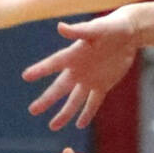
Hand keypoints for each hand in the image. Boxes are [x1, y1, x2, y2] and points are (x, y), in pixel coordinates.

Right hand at [22, 15, 137, 130]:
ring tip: (53, 126)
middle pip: (60, 88)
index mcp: (73, 55)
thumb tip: (60, 27)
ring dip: (65, 113)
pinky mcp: (103, 85)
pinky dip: (87, 113)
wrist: (128, 33)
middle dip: (47, 99)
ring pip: (74, 100)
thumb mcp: (97, 28)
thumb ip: (79, 30)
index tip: (26, 76)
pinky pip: (93, 102)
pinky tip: (79, 124)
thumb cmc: (111, 27)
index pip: (53, 64)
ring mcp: (89, 79)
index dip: (40, 69)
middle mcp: (78, 69)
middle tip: (32, 110)